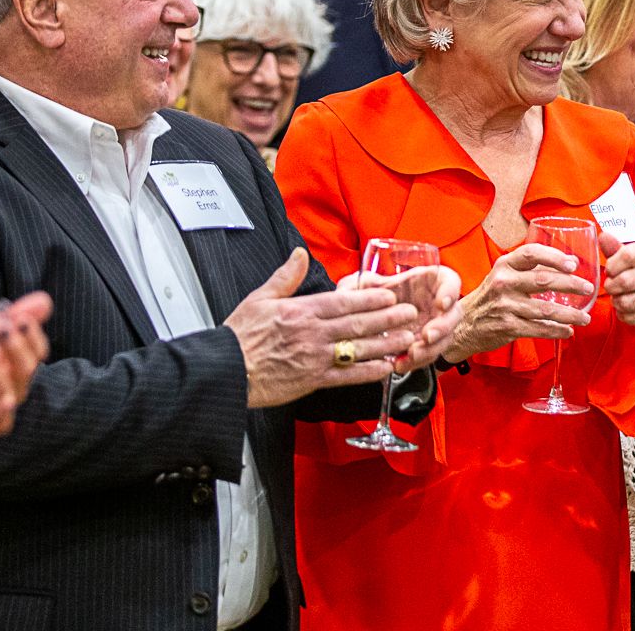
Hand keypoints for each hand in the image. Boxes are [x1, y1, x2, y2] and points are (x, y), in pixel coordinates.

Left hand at [0, 292, 52, 441]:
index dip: (31, 334)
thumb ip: (9, 319)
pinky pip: (3, 420)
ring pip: (11, 391)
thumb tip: (44, 298)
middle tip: (2, 327)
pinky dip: (3, 409)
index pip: (37, 349)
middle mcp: (15, 387)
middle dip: (15, 346)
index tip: (19, 316)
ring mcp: (3, 409)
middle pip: (27, 368)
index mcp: (17, 367)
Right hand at [225, 248, 422, 406]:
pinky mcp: (312, 381)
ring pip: (357, 349)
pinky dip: (367, 372)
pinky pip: (346, 376)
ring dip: (385, 343)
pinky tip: (385, 368)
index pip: (343, 302)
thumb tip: (299, 254)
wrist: (225, 371)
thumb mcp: (259, 298)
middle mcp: (312, 334)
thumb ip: (284, 277)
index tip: (389, 295)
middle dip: (387, 318)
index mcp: (300, 311)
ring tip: (407, 338)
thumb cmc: (239, 337)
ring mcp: (314, 358)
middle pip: (357, 323)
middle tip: (410, 313)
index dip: (370, 299)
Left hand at [339, 266, 463, 373]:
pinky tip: (402, 364)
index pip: (451, 283)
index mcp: (432, 283)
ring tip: (412, 354)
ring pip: (444, 340)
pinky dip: (417, 362)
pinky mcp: (427, 346)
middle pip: (453, 315)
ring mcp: (436, 326)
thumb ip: (371, 284)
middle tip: (427, 335)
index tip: (441, 303)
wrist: (374, 319)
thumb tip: (363, 283)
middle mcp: (439, 305)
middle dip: (442, 327)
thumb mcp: (374, 285)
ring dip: (430, 349)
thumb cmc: (380, 295)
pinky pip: (429, 356)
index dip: (450, 293)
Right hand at [444, 243, 593, 361]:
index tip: (573, 264)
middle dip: (571, 285)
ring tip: (585, 317)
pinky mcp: (508, 326)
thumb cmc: (489, 297)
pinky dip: (557, 331)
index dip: (555, 257)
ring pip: (546, 310)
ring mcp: (506, 306)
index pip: (532, 254)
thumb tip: (564, 265)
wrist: (464, 323)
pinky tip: (568, 331)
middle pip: (544, 281)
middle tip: (588, 289)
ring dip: (570, 314)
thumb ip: (527, 269)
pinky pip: (539, 329)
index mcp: (505, 265)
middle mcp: (504, 283)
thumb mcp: (502, 275)